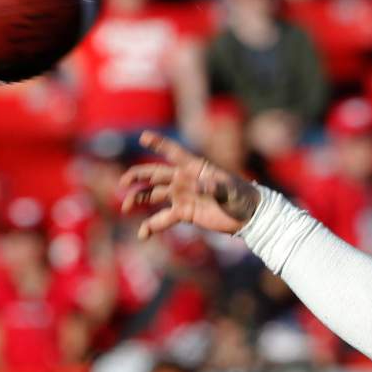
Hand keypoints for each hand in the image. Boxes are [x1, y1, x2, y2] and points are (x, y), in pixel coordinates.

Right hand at [119, 131, 260, 240]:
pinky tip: (142, 234)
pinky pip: (164, 219)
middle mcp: (184, 180)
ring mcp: (182, 196)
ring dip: (139, 199)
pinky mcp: (185, 213)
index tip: (144, 136)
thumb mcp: (230, 190)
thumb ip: (214, 187)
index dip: (159, 144)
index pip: (173, 152)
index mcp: (195, 168)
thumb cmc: (242, 197)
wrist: (248, 216)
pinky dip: (152, 226)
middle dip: (138, 176)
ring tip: (126, 208)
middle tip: (123, 182)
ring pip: (154, 195)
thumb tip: (198, 187)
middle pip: (155, 175)